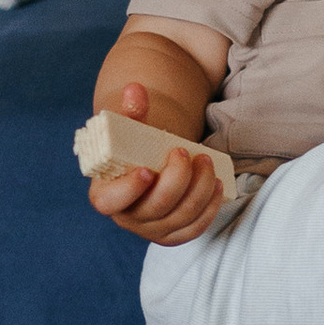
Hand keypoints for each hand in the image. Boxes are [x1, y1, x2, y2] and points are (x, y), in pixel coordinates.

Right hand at [87, 79, 228, 246]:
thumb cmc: (134, 148)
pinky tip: (217, 185)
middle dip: (176, 179)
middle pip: (155, 207)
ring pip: (181, 217)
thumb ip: (131, 111)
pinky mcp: (174, 234)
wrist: (148, 167)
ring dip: (200, 188)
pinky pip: (195, 228)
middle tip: (185, 153)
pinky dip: (210, 207)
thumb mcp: (129, 130)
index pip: (111, 202)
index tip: (146, 170)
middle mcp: (127, 218)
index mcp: (106, 194)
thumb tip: (135, 90)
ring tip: (207, 162)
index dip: (128, 190)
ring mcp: (152, 230)